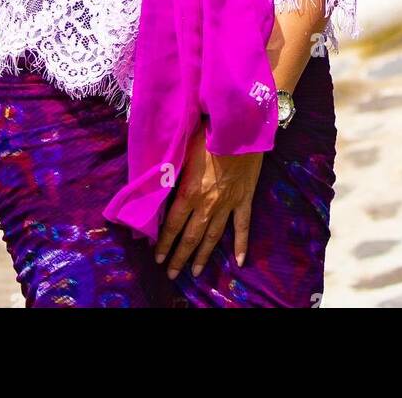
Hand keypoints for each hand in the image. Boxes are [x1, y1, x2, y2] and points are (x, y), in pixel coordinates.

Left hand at [154, 117, 264, 280]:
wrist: (239, 128)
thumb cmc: (207, 134)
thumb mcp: (183, 151)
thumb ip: (173, 172)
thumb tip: (158, 185)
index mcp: (189, 192)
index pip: (172, 224)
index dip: (164, 242)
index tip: (156, 257)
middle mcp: (207, 204)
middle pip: (191, 236)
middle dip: (179, 256)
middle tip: (171, 273)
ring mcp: (227, 204)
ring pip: (213, 236)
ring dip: (203, 255)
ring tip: (195, 272)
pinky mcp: (244, 199)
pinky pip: (242, 226)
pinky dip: (241, 244)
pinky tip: (239, 261)